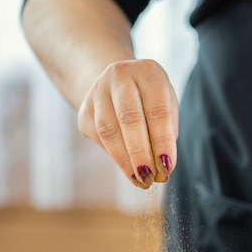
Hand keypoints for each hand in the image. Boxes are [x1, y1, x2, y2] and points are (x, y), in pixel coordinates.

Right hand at [77, 59, 178, 188]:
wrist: (117, 84)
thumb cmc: (150, 100)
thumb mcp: (166, 107)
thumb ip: (166, 133)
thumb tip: (161, 167)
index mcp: (148, 72)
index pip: (158, 110)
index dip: (163, 142)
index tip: (167, 167)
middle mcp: (120, 76)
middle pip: (129, 118)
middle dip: (140, 153)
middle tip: (149, 178)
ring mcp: (98, 91)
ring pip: (108, 131)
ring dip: (124, 160)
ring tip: (139, 179)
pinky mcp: (84, 110)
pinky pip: (98, 138)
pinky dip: (114, 156)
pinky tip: (127, 167)